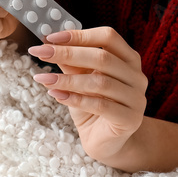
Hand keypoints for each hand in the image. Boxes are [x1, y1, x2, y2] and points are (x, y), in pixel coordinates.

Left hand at [28, 27, 147, 159]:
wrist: (106, 141)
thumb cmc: (92, 105)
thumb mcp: (79, 79)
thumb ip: (70, 63)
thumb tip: (49, 43)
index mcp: (128, 59)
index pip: (108, 37)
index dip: (79, 35)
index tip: (50, 37)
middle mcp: (137, 76)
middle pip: (103, 57)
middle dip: (67, 53)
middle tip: (40, 53)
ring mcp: (136, 98)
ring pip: (100, 82)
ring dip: (67, 79)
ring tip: (43, 78)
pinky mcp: (130, 119)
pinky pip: (101, 105)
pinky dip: (75, 99)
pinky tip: (56, 95)